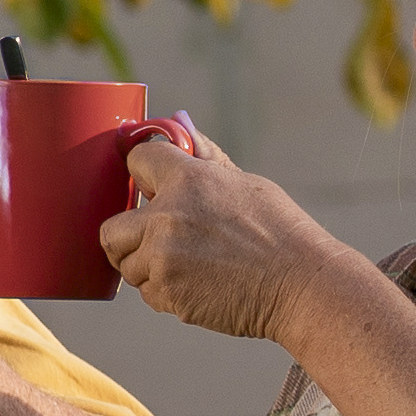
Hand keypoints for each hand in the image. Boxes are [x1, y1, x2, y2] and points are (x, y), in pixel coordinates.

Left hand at [94, 113, 360, 347]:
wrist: (304, 288)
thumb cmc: (284, 235)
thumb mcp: (248, 185)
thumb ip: (206, 160)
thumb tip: (180, 122)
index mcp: (190, 180)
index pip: (138, 160)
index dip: (144, 174)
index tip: (152, 187)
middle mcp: (168, 216)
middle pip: (111, 227)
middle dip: (128, 236)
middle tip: (155, 242)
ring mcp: (164, 258)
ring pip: (128, 265)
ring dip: (151, 268)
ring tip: (191, 268)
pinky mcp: (168, 293)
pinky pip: (148, 293)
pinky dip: (168, 292)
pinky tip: (202, 286)